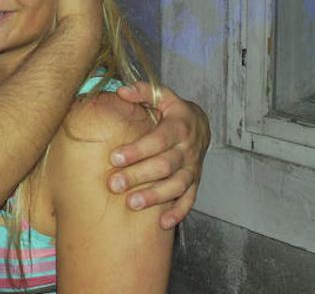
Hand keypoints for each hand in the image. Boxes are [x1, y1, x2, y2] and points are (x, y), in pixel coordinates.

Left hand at [108, 81, 209, 228]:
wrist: (200, 124)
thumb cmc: (173, 111)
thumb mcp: (162, 95)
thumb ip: (142, 91)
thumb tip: (121, 91)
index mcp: (179, 127)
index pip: (158, 140)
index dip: (137, 150)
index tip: (114, 158)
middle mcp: (188, 149)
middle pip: (164, 166)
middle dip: (139, 176)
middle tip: (115, 185)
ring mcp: (193, 168)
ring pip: (176, 186)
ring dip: (155, 196)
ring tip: (132, 203)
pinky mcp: (195, 182)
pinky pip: (190, 200)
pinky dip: (178, 212)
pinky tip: (163, 223)